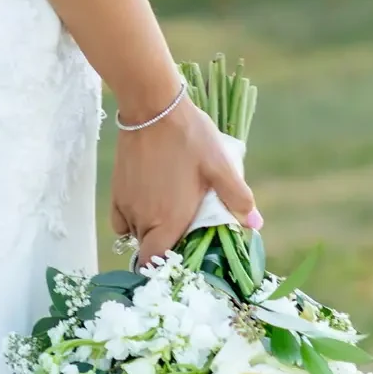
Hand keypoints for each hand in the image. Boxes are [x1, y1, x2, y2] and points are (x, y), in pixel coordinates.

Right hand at [109, 94, 259, 268]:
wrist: (152, 107)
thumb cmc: (189, 136)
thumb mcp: (220, 165)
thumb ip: (237, 197)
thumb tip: (256, 224)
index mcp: (170, 219)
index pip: (160, 263)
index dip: (171, 267)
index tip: (185, 257)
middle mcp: (144, 218)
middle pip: (150, 250)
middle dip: (165, 248)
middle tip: (184, 231)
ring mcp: (127, 204)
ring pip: (136, 235)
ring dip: (150, 233)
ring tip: (170, 214)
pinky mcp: (116, 190)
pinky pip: (120, 221)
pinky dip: (131, 222)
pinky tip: (147, 206)